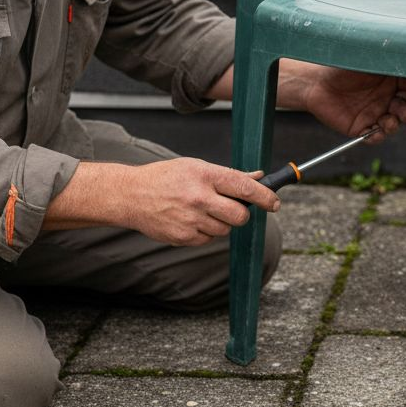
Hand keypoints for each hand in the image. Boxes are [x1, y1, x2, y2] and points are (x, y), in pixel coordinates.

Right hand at [120, 158, 279, 245]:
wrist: (130, 195)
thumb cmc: (165, 177)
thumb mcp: (196, 167)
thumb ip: (228, 175)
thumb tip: (258, 177)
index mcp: (205, 175)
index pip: (244, 186)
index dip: (265, 196)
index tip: (274, 203)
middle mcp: (199, 197)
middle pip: (240, 215)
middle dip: (241, 214)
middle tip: (232, 208)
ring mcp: (190, 219)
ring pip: (225, 229)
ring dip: (220, 222)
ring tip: (201, 210)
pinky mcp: (183, 237)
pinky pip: (208, 239)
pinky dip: (205, 232)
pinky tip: (190, 220)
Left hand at [281, 60, 405, 142]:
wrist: (315, 82)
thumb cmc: (342, 65)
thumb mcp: (368, 58)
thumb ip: (389, 59)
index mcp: (392, 79)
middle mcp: (387, 97)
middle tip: (404, 103)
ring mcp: (376, 113)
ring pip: (397, 122)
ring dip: (398, 121)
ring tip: (389, 118)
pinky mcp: (362, 127)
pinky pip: (377, 137)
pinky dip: (380, 135)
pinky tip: (378, 128)